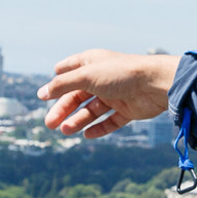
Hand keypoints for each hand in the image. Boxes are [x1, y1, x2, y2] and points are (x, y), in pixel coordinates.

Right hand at [39, 49, 180, 138]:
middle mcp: (103, 78)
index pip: (69, 69)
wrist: (155, 84)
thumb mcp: (85, 76)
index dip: (56, 81)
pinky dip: (99, 128)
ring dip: (78, 120)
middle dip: (63, 109)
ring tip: (65, 131)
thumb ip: (62, 85)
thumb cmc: (120, 73)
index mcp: (92, 62)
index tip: (43, 95)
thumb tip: (41, 93)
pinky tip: (87, 134)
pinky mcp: (128, 110)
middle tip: (49, 124)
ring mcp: (115, 94)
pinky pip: (110, 121)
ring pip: (92, 110)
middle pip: (77, 95)